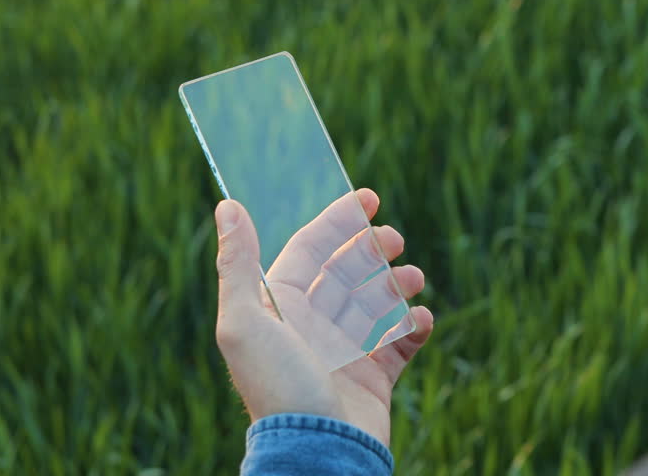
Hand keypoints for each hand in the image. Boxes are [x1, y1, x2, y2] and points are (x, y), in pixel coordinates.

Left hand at [213, 189, 433, 446]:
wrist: (316, 452)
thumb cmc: (277, 388)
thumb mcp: (244, 323)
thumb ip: (236, 264)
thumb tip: (227, 206)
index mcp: (281, 309)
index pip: (311, 251)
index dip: (337, 220)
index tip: (370, 197)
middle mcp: (312, 327)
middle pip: (347, 272)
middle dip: (372, 248)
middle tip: (395, 239)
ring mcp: (345, 353)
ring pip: (377, 302)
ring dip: (398, 283)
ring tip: (414, 278)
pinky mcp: (374, 380)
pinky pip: (400, 343)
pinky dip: (414, 325)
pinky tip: (421, 318)